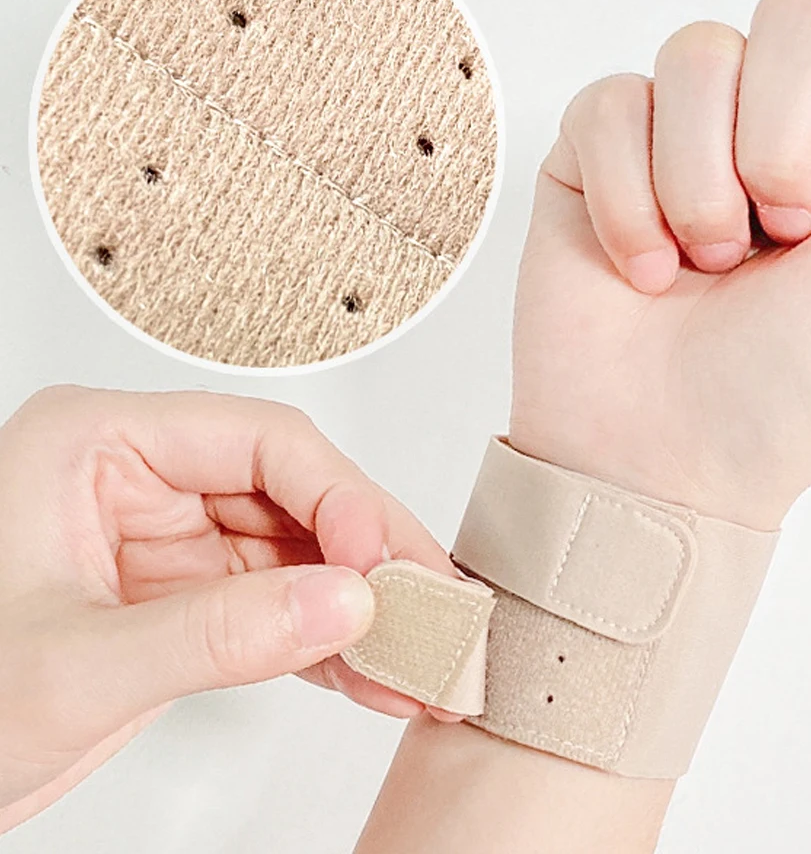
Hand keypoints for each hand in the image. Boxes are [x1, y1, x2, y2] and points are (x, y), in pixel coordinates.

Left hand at [0, 386, 453, 830]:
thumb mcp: (73, 667)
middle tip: (431, 609)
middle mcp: (144, 480)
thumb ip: (216, 634)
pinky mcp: (187, 597)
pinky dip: (329, 643)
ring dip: (362, 610)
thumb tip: (344, 603)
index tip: (381, 562)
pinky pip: (278, 606)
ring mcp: (170, 539)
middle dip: (368, 560)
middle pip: (295, 495)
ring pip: (300, 555)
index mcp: (98, 444)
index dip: (337, 496)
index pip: (258, 441)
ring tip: (417, 658)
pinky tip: (373, 674)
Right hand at [511, 0, 810, 529]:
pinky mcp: (598, 149)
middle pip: (803, 5)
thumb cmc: (788, 391)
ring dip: (702, 182)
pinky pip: (612, 103)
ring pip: (699, 52)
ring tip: (704, 262)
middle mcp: (781, 116)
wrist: (659, 458)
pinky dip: (629, 198)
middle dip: (788, 137)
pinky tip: (640, 265)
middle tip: (781, 235)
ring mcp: (683, 128)